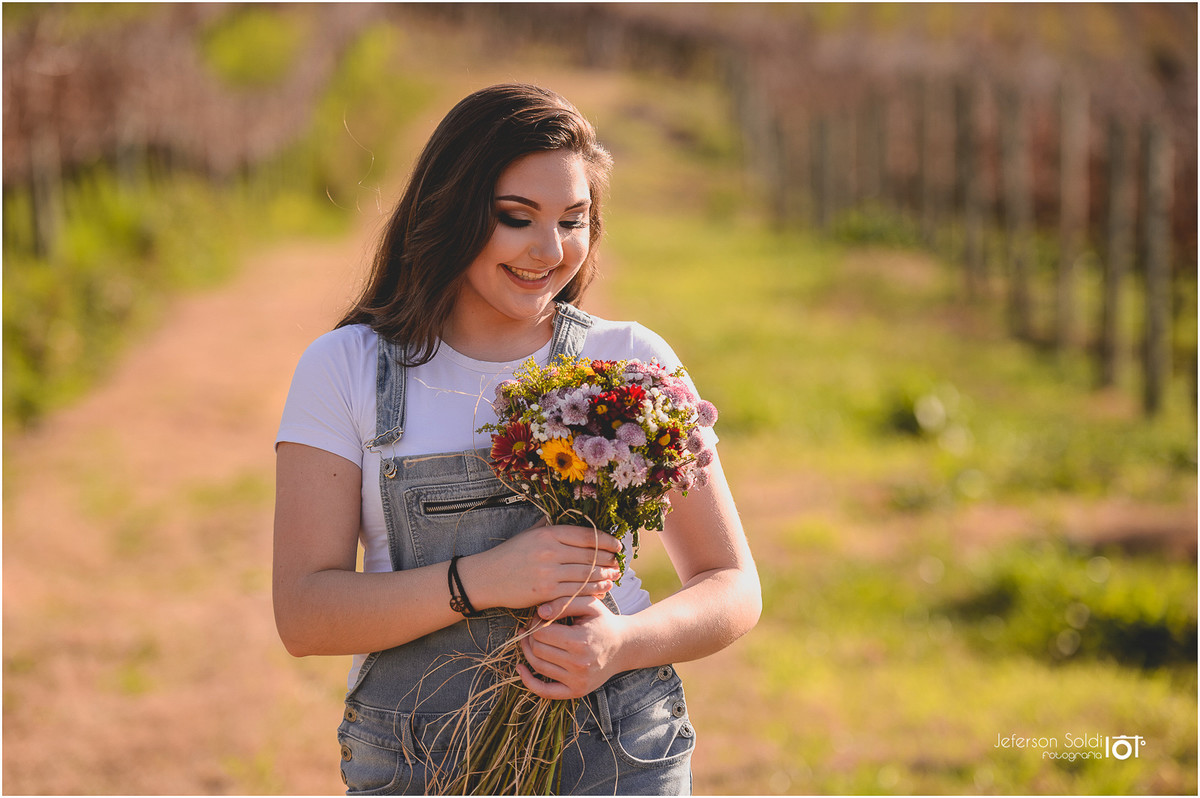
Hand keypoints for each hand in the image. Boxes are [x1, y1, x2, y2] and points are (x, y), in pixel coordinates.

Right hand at [465, 524, 622, 610]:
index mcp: (548, 533)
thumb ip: (551, 527)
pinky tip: (602, 589)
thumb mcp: (530, 533)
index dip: (607, 540)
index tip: (617, 545)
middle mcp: (550, 551)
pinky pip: (577, 591)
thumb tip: (575, 521)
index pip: (587, 536)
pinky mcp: (546, 592)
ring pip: (587, 574)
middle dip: (609, 560)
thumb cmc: (510, 554)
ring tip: (614, 576)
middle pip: (591, 555)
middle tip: (619, 562)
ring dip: (605, 576)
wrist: (487, 578)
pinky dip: (593, 590)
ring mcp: (548, 572)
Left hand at [516, 596, 625, 698]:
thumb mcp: (589, 604)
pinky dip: (528, 681)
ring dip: (528, 651)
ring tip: (530, 639)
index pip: (542, 633)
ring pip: (538, 666)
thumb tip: (539, 612)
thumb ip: (564, 603)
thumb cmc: (603, 622)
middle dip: (531, 635)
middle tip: (535, 626)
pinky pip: (545, 692)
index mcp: (581, 641)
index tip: (539, 617)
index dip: (535, 622)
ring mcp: (577, 680)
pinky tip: (520, 668)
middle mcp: (579, 664)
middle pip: (537, 649)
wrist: (623, 647)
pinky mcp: (576, 691)